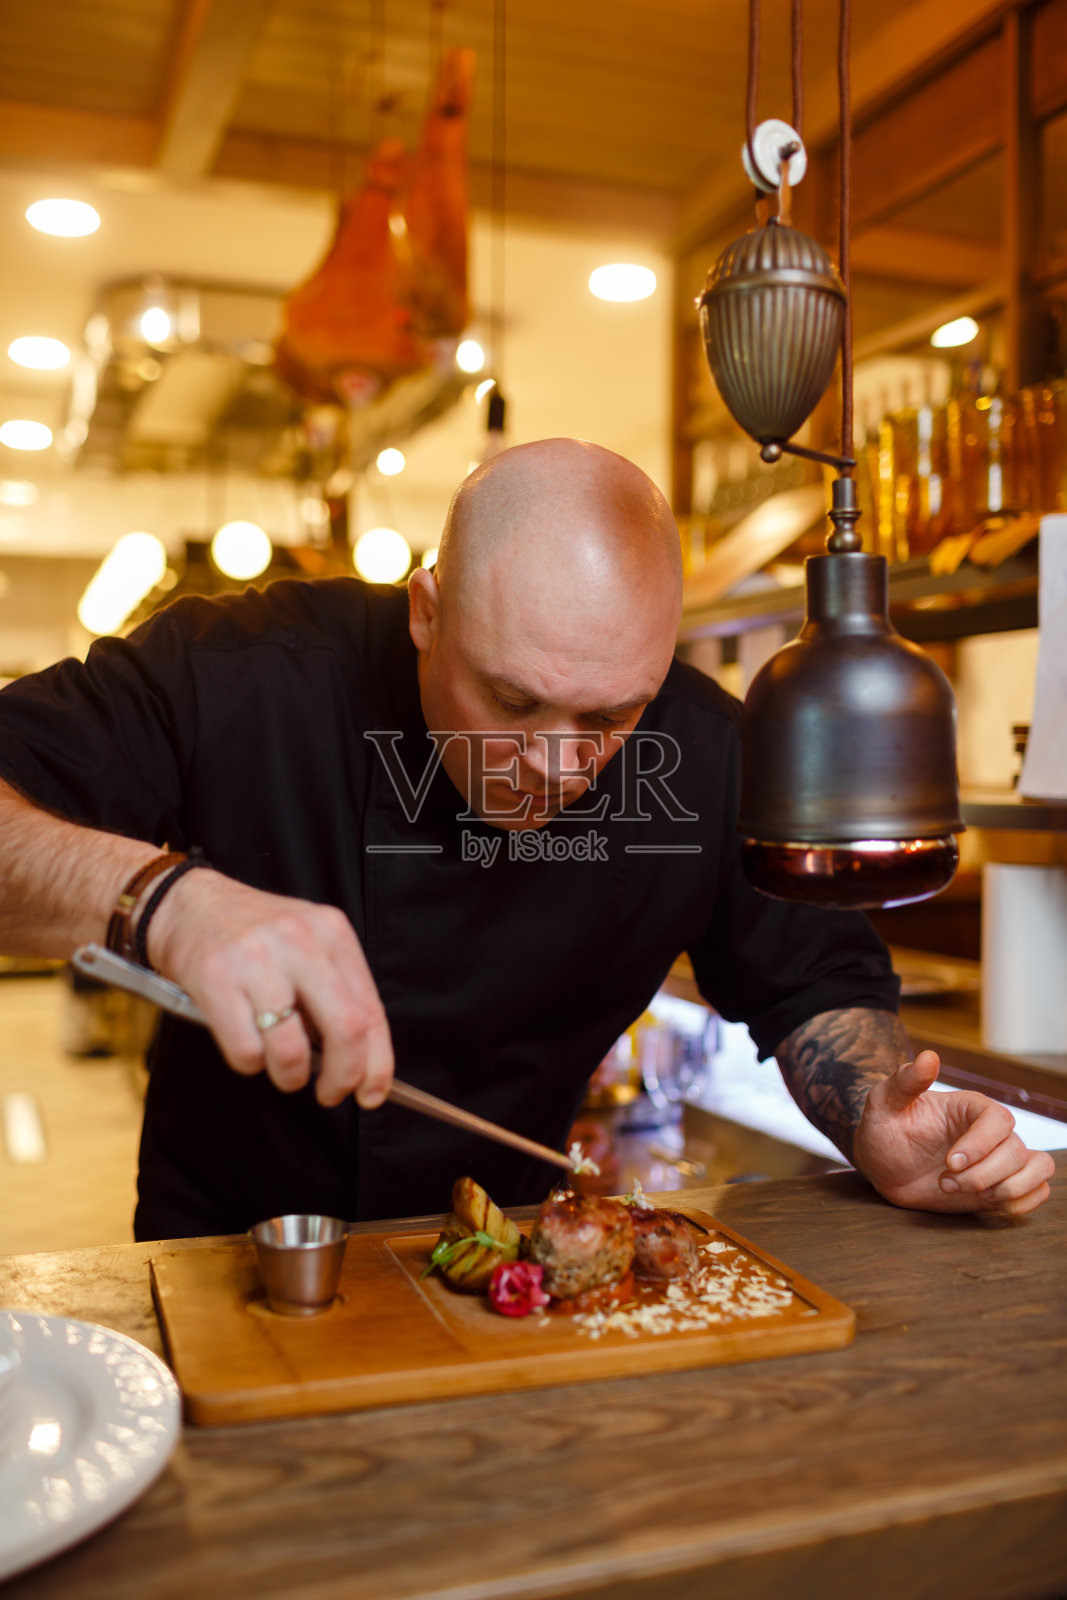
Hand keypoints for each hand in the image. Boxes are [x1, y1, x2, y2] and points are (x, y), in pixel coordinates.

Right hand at [146, 869, 392, 1109]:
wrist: (188, 904)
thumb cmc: (253, 935)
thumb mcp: (306, 944)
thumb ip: (335, 992)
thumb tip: (361, 1060)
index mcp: (331, 932)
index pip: (371, 1010)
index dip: (378, 1062)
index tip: (372, 1091)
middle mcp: (299, 940)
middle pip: (346, 1029)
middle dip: (344, 1076)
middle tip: (332, 1093)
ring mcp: (256, 958)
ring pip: (292, 1049)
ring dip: (291, 1076)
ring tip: (283, 1069)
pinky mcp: (215, 978)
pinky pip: (246, 1050)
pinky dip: (251, 1063)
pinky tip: (248, 1045)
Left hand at [852, 1050, 1054, 1217]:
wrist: (884, 1168)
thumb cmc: (884, 1131)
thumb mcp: (884, 1103)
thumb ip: (906, 1081)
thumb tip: (929, 1056)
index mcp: (970, 1107)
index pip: (999, 1120)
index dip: (981, 1145)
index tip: (950, 1163)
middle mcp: (992, 1131)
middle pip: (1017, 1151)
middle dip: (982, 1176)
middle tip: (944, 1183)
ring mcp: (1000, 1158)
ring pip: (1037, 1169)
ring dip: (1007, 1190)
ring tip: (968, 1194)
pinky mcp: (1003, 1184)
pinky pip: (1038, 1191)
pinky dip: (1020, 1203)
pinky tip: (984, 1203)